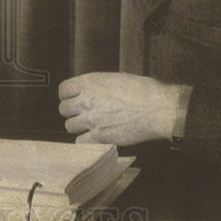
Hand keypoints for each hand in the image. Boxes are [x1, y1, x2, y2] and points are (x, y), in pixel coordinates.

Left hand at [58, 72, 186, 145]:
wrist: (157, 108)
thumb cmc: (143, 90)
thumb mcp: (115, 78)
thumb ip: (97, 86)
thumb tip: (90, 91)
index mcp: (89, 82)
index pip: (63, 90)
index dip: (68, 95)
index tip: (74, 99)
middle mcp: (86, 100)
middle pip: (63, 109)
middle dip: (72, 111)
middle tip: (83, 114)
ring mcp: (92, 119)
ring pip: (69, 126)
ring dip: (79, 127)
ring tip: (90, 126)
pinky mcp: (100, 137)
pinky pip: (80, 142)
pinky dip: (86, 141)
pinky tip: (95, 138)